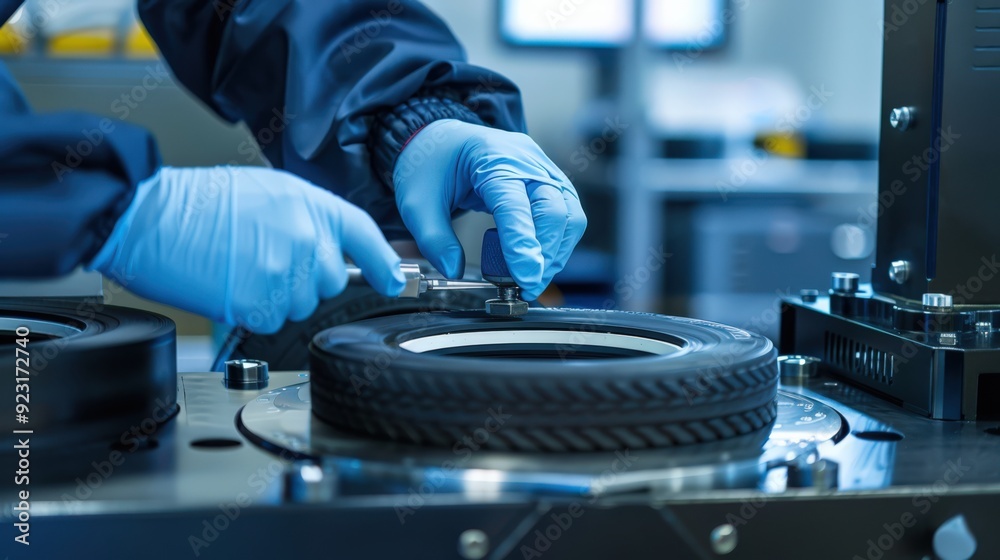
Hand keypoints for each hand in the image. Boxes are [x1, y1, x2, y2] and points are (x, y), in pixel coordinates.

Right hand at [90, 166, 404, 333]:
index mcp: (310, 204)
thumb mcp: (266, 190)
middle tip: (269, 262)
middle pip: (333, 280)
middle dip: (308, 280)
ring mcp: (286, 273)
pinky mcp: (261, 304)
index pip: (364, 235)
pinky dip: (254, 312)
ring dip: (279, 297)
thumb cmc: (198, 201)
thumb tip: (327, 245)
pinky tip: (231, 288)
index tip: (393, 280)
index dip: (383, 262)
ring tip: (242, 270)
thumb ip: (306, 216)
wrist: (150, 216)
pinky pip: (273, 321)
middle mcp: (306, 238)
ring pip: (303, 305)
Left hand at [393, 119, 586, 300]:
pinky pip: (566, 215)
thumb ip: (434, 239)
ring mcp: (542, 169)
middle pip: (554, 210)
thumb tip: (454, 271)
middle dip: (545, 255)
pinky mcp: (549, 182)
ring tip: (532, 279)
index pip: (516, 204)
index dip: (523, 244)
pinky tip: (537, 262)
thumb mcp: (417, 202)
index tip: (525, 279)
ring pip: (569, 215)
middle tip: (526, 287)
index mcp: (491, 157)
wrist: (444, 141)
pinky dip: (556, 244)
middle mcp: (525, 160)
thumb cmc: (432, 164)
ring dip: (555, 253)